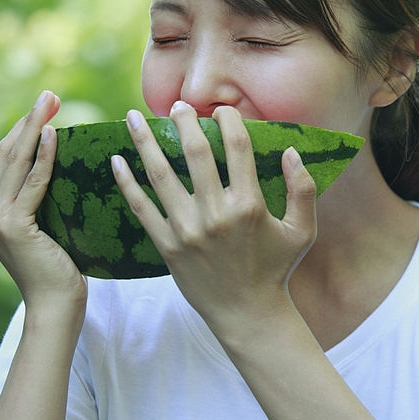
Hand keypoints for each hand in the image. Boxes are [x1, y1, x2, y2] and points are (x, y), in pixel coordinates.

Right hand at [0, 91, 85, 311]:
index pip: (4, 161)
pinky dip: (43, 156)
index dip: (21, 130)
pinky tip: (54, 134)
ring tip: (51, 102)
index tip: (44, 108)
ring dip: (34, 127)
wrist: (56, 307)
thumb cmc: (60, 271)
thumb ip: (40, 202)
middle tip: (49, 94)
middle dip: (27, 120)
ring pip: (15, 162)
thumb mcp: (47, 229)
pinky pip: (32, 183)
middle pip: (5, 154)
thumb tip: (60, 167)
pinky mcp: (12, 227)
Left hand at [111, 101, 317, 333]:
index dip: (229, 122)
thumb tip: (292, 150)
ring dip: (144, 142)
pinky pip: (141, 209)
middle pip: (196, 154)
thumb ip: (303, 189)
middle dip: (184, 123)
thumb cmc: (276, 269)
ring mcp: (187, 230)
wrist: (247, 314)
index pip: (237, 149)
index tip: (221, 110)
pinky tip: (115, 160)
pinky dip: (126, 183)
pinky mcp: (167, 246)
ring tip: (131, 117)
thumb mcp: (302, 230)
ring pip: (161, 175)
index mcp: (249, 205)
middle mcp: (216, 214)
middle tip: (178, 105)